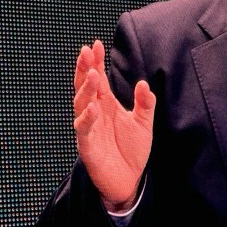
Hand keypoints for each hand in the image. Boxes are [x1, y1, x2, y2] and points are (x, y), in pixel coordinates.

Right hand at [73, 40, 155, 211]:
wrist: (130, 182)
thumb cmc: (132, 152)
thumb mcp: (144, 124)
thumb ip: (145, 104)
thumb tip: (144, 83)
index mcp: (106, 104)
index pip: (99, 79)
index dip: (95, 62)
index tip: (95, 44)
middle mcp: (95, 113)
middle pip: (85, 86)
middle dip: (85, 68)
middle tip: (86, 52)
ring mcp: (89, 128)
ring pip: (81, 104)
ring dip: (86, 89)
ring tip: (93, 74)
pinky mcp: (88, 146)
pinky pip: (84, 129)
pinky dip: (87, 117)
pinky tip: (93, 106)